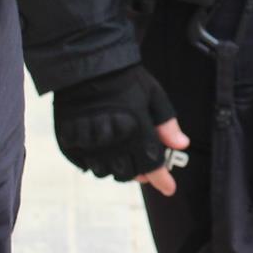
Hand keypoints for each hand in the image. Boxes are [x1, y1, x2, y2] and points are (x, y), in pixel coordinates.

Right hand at [52, 65, 188, 195]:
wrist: (85, 65)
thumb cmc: (124, 78)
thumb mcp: (153, 95)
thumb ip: (167, 123)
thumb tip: (182, 145)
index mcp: (135, 128)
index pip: (151, 163)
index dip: (162, 179)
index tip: (169, 188)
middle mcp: (111, 139)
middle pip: (128, 173)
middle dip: (139, 174)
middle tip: (144, 168)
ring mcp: (88, 141)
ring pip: (104, 172)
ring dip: (115, 170)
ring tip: (121, 156)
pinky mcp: (70, 140)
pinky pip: (83, 163)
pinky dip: (94, 162)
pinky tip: (100, 151)